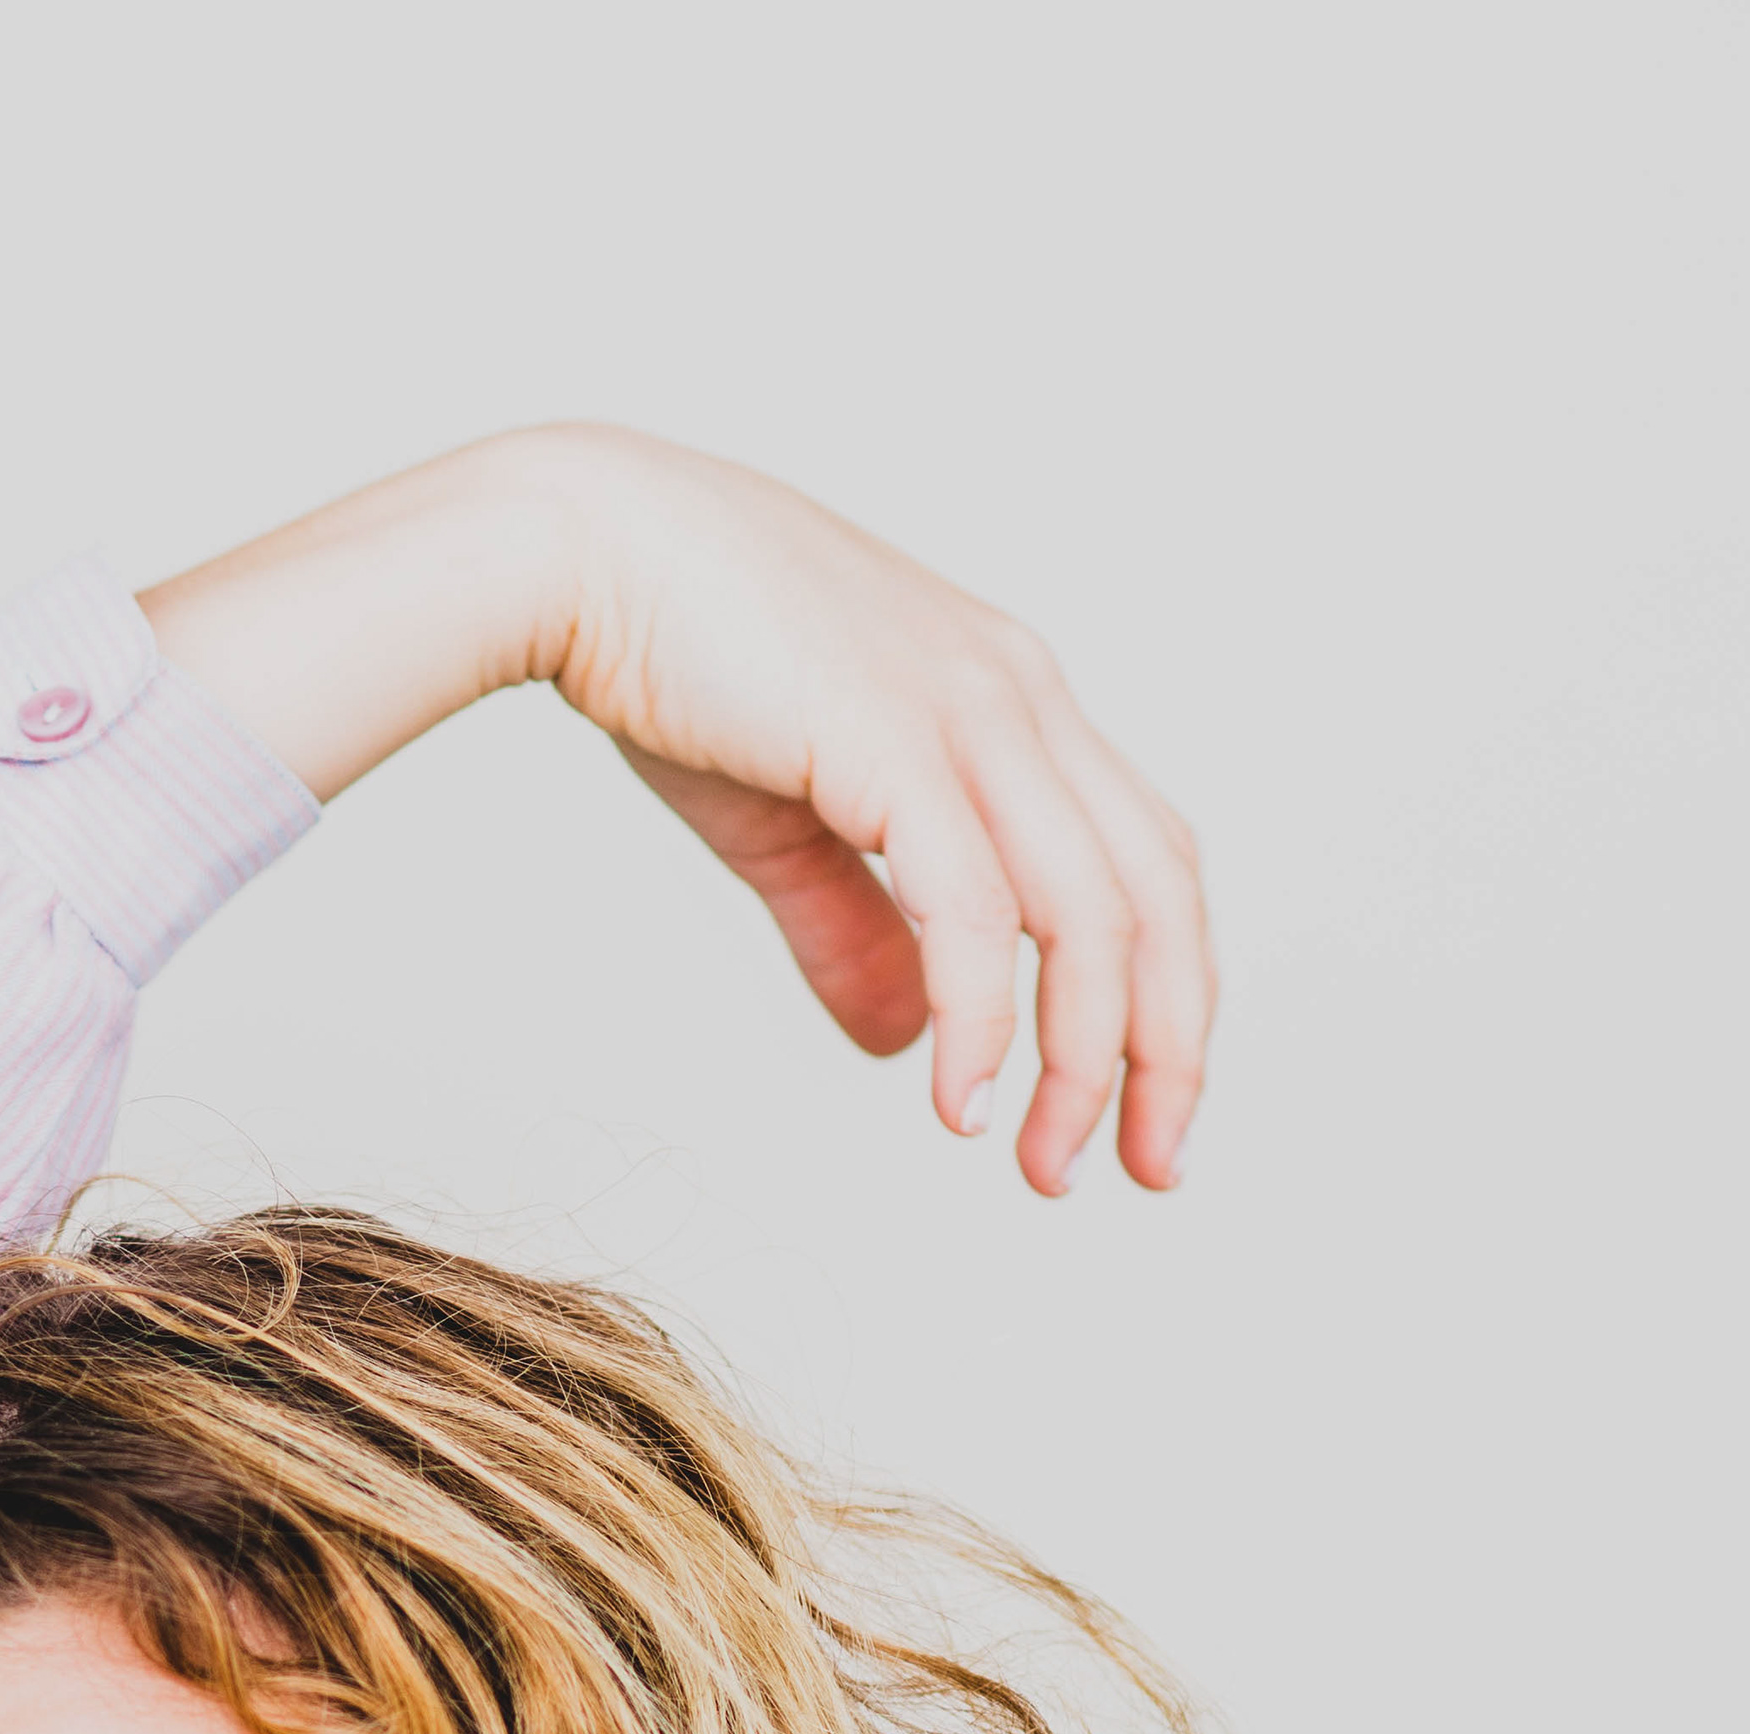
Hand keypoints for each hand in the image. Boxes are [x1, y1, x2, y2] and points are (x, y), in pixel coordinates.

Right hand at [141, 426, 1210, 1195]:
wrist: (582, 547)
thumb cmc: (674, 666)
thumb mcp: (788, 825)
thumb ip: (855, 933)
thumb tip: (910, 1046)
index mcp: (1011, 701)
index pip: (1144, 860)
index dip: (1167, 991)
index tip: (1144, 1110)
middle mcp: (1019, 696)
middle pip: (1155, 892)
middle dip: (1166, 1047)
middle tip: (1145, 1171)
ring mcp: (967, 710)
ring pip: (1087, 910)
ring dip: (1083, 1059)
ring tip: (1047, 1168)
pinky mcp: (893, 738)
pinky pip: (975, 909)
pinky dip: (982, 1020)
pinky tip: (959, 1109)